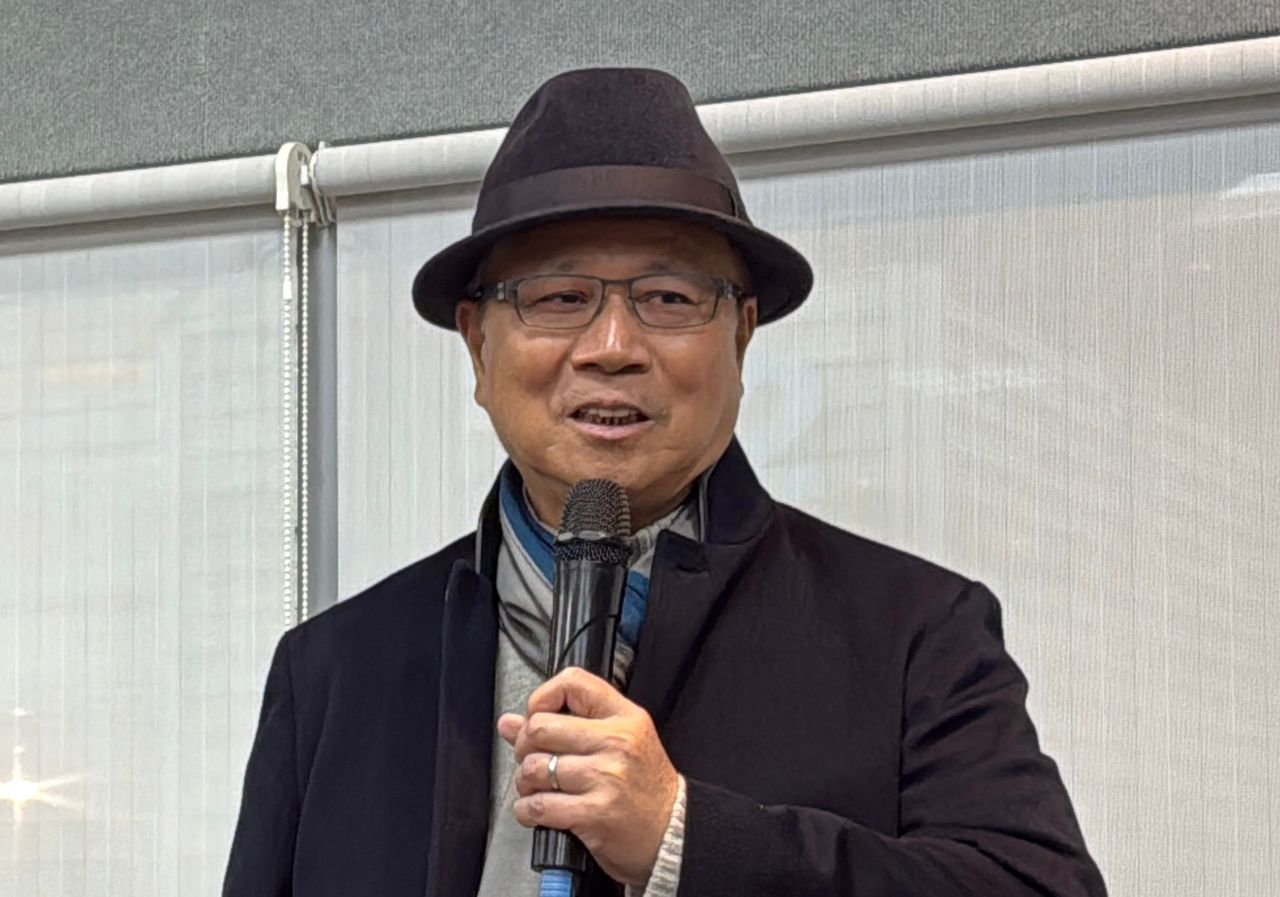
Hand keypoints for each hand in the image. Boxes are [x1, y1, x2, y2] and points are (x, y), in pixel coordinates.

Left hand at [496, 666, 679, 886]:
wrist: (673, 832)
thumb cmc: (645, 787)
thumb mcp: (620, 742)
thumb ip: (567, 725)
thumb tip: (510, 722)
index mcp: (625, 717)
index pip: (573, 682)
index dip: (543, 697)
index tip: (539, 716)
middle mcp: (616, 742)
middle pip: (541, 727)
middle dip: (525, 746)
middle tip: (535, 758)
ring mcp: (606, 777)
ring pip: (534, 768)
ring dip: (525, 781)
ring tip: (538, 787)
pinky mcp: (595, 813)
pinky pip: (538, 805)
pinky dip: (527, 810)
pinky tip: (537, 810)